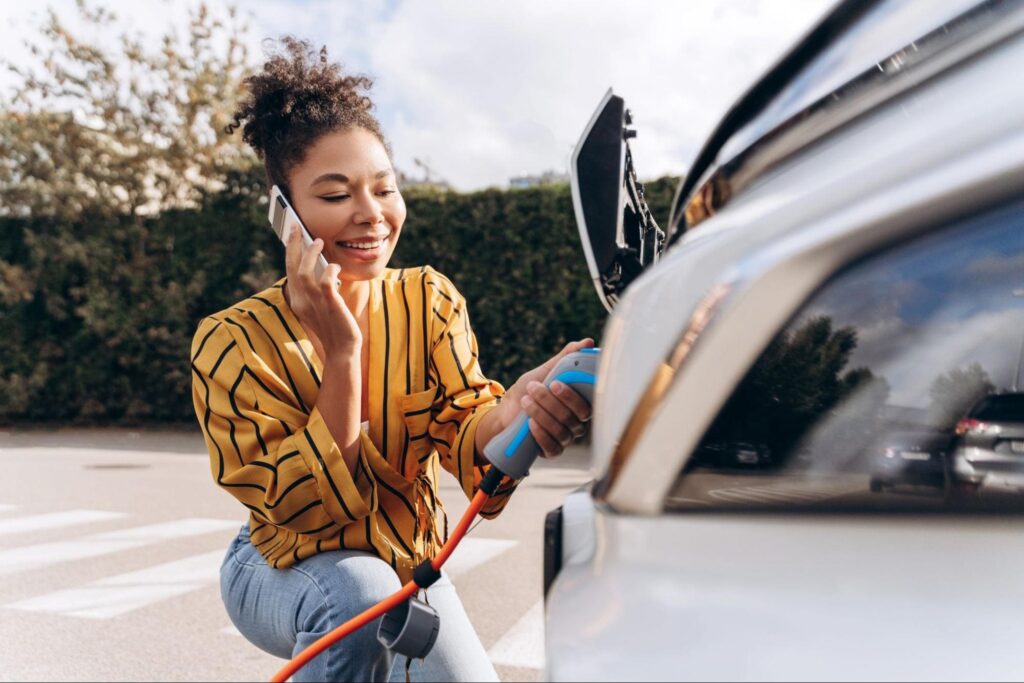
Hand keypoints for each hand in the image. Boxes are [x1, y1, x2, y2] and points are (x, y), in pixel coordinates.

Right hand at [283, 228, 361, 359]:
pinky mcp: (330, 305)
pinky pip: (325, 283)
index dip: (291, 251)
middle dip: (294, 245)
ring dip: (310, 254)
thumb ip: (315, 289)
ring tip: (318, 241)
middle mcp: (301, 301)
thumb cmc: (333, 326)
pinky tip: (334, 266)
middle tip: (297, 227)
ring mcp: (315, 303)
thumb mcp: (318, 306)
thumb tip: (320, 265)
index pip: (289, 270)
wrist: (342, 349)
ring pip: (305, 272)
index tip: (292, 234)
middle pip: (292, 267)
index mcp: (297, 301)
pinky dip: (329, 271)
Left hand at [498, 338, 594, 457]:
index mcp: (579, 403)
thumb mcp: (543, 372)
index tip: (555, 382)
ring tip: (525, 400)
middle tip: (533, 387)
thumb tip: (587, 342)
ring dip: (541, 413)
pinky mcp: (552, 451)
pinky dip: (541, 434)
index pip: (587, 403)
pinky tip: (530, 424)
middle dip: (551, 402)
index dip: (572, 395)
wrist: (505, 414)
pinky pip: (552, 447)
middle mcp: (576, 423)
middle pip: (573, 416)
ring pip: (561, 429)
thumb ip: (565, 359)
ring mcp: (565, 438)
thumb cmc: (528, 391)